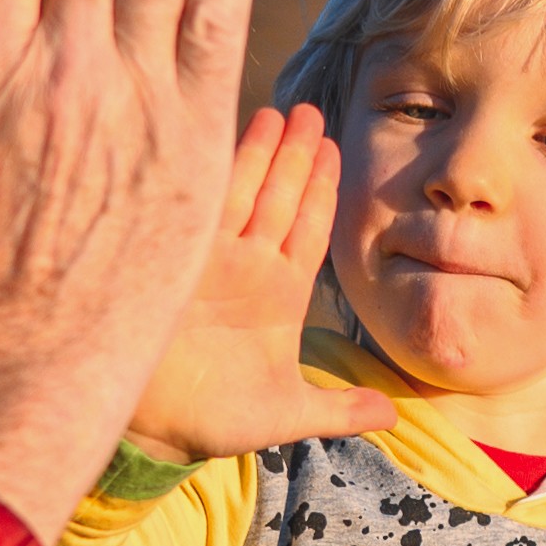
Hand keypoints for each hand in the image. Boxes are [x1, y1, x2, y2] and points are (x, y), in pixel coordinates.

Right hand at [125, 109, 402, 464]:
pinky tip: (219, 136)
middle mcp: (247, 268)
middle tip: (310, 112)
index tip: (335, 148)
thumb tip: (393, 417)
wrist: (153, 434)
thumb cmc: (216, 420)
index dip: (322, 189)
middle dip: (295, 155)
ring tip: (276, 113)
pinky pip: (197, 209)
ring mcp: (211, 260)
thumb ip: (338, 409)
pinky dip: (210, 176)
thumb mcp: (286, 414)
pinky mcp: (176, 262)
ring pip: (242, 195)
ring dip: (258, 153)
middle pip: (279, 198)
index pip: (309, 229)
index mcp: (280, 294)